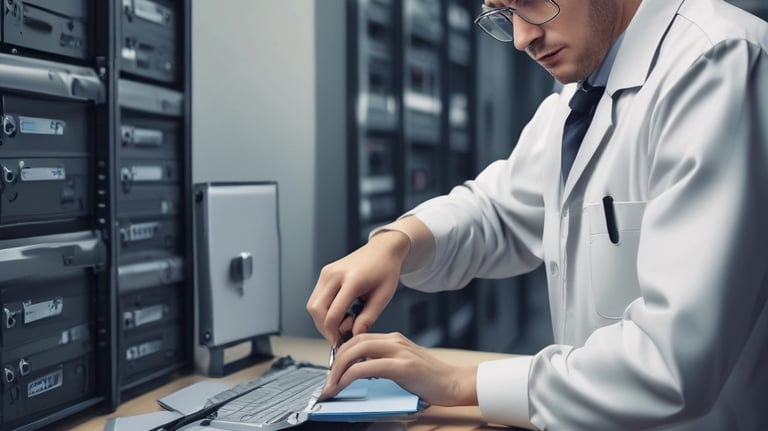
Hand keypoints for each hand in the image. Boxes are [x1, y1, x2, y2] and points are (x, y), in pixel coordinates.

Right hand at [306, 231, 409, 344]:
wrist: (382, 250)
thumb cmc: (386, 271)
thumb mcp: (383, 297)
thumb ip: (368, 318)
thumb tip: (354, 336)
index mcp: (352, 280)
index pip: (333, 314)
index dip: (334, 333)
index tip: (342, 343)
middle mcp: (334, 274)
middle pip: (317, 310)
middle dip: (325, 328)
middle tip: (341, 335)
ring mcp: (327, 272)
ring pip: (312, 305)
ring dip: (323, 320)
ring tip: (344, 322)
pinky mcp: (324, 273)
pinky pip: (316, 298)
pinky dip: (323, 310)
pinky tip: (341, 313)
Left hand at [320, 332, 477, 406]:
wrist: (454, 383)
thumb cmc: (430, 379)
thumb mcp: (403, 365)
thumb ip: (384, 361)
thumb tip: (361, 368)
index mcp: (394, 339)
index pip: (359, 338)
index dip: (341, 352)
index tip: (333, 369)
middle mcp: (394, 341)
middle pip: (354, 342)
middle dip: (335, 361)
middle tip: (328, 380)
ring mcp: (399, 352)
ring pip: (356, 351)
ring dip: (338, 368)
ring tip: (332, 385)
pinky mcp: (402, 366)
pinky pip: (366, 366)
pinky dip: (349, 375)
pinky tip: (344, 385)